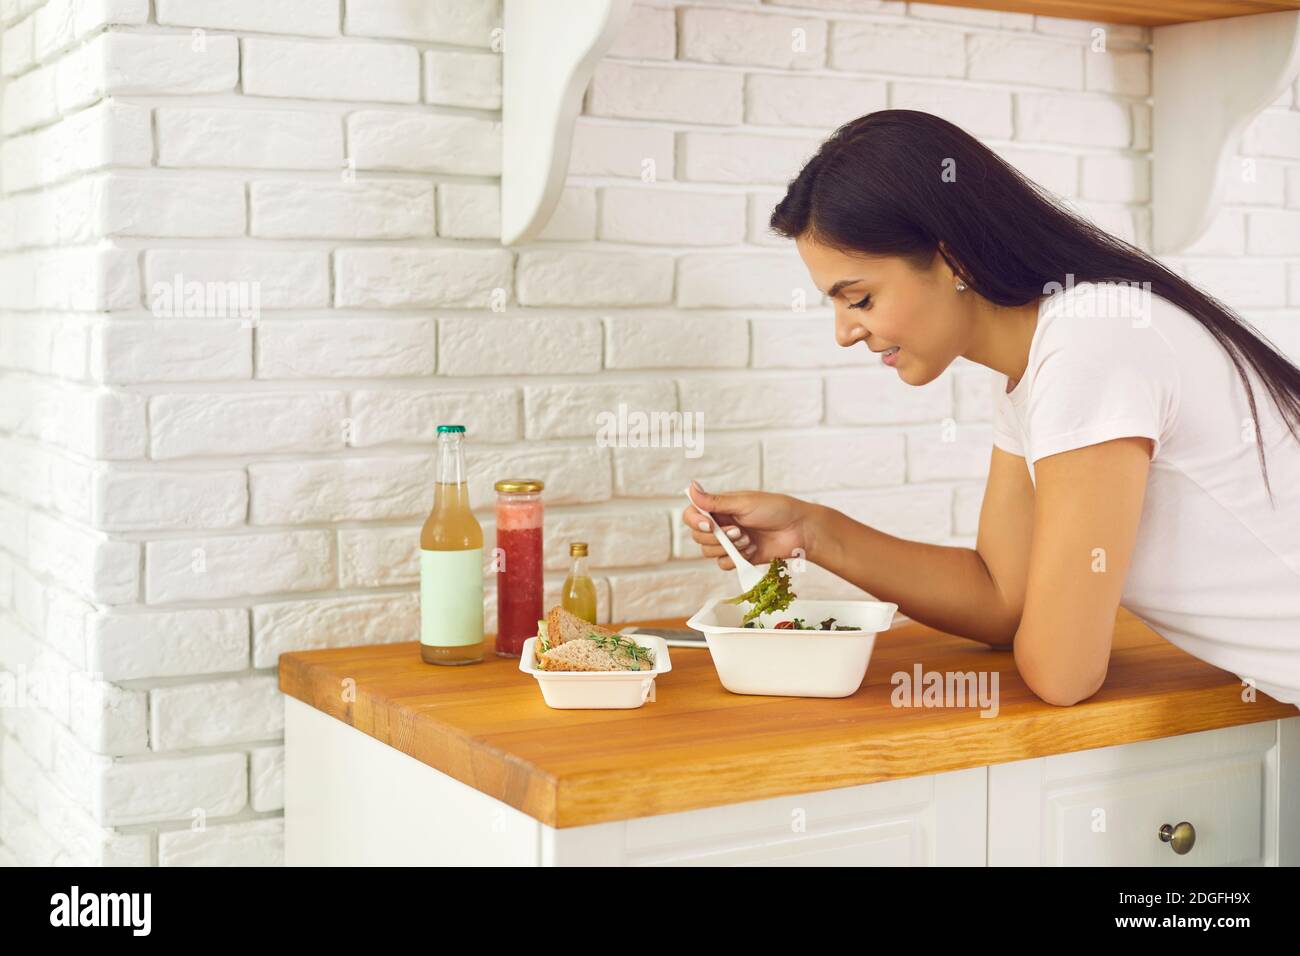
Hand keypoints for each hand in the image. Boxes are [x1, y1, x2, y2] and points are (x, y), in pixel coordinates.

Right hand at [681, 480, 818, 570]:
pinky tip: (752, 550)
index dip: (695, 521)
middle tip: (739, 531)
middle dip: (716, 538)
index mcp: (720, 507)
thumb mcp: (744, 503)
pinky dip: (736, 559)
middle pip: (698, 537)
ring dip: (728, 548)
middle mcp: (722, 524)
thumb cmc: (776, 509)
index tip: (709, 525)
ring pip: (709, 552)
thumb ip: (715, 501)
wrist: (799, 530)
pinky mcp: (739, 557)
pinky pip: (723, 564)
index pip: (692, 514)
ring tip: (748, 539)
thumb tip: (690, 487)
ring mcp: (730, 542)